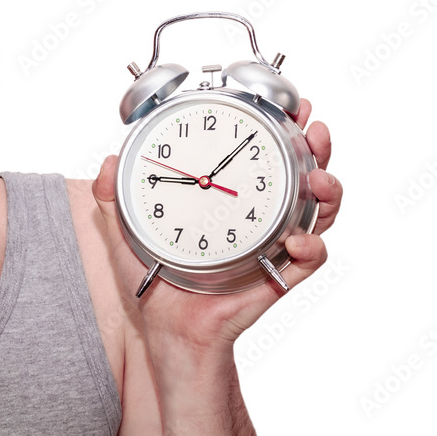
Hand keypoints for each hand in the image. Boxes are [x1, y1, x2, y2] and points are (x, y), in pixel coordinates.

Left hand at [93, 99, 342, 353]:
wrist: (167, 330)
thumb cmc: (155, 283)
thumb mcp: (128, 233)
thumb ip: (113, 198)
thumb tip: (108, 162)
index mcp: (229, 200)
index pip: (262, 155)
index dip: (280, 128)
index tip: (287, 105)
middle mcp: (259, 217)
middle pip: (302, 174)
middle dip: (317, 148)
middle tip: (313, 128)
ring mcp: (273, 245)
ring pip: (318, 211)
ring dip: (328, 190)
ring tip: (319, 179)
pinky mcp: (278, 276)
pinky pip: (309, 261)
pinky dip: (312, 247)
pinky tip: (299, 239)